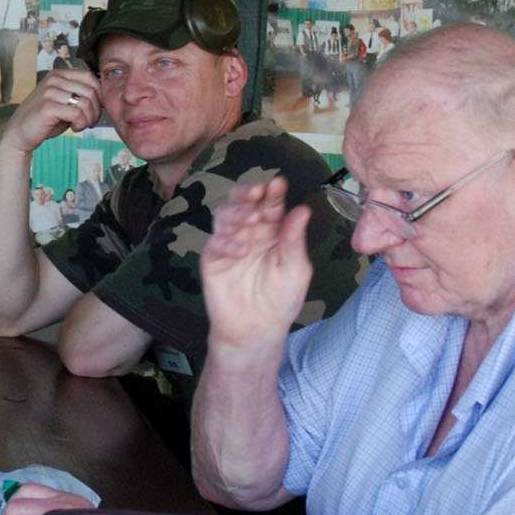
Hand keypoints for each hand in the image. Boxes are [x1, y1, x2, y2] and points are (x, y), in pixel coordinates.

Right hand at [4, 67, 101, 155]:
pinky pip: (77, 114)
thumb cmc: (45, 119)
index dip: (99, 94)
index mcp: (58, 74)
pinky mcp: (47, 107)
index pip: (90, 77)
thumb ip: (80, 95)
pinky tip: (74, 128)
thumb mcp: (64, 102)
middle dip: (96, 110)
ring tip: (81, 125)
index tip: (96, 109)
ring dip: (89, 119)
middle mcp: (53, 79)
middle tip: (90, 122)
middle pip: (91, 90)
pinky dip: (81, 124)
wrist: (19, 134)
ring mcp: (49, 92)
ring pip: (86, 103)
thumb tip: (104, 95)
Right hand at [200, 178, 314, 357]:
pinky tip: (241, 251)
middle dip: (248, 193)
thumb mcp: (296, 269)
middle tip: (258, 192)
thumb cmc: (280, 300)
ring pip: (224, 216)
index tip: (278, 183)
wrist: (257, 330)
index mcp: (273, 230)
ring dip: (236, 213)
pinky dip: (226, 243)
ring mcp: (229, 244)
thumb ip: (294, 240)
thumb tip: (302, 209)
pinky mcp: (212, 260)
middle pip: (243, 202)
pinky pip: (214, 244)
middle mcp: (249, 232)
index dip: (273, 192)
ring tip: (251, 219)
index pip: (271, 204)